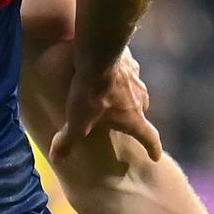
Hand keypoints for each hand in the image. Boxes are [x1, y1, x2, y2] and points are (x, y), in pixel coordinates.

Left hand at [50, 47, 161, 162]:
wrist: (98, 54)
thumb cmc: (91, 92)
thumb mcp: (77, 121)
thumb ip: (68, 141)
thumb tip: (57, 160)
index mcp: (133, 118)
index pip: (148, 137)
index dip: (152, 148)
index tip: (156, 156)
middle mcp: (140, 99)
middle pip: (141, 112)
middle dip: (134, 118)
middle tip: (123, 122)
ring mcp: (136, 78)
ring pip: (134, 91)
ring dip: (126, 95)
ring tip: (111, 94)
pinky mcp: (129, 60)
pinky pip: (126, 70)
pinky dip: (119, 74)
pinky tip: (106, 70)